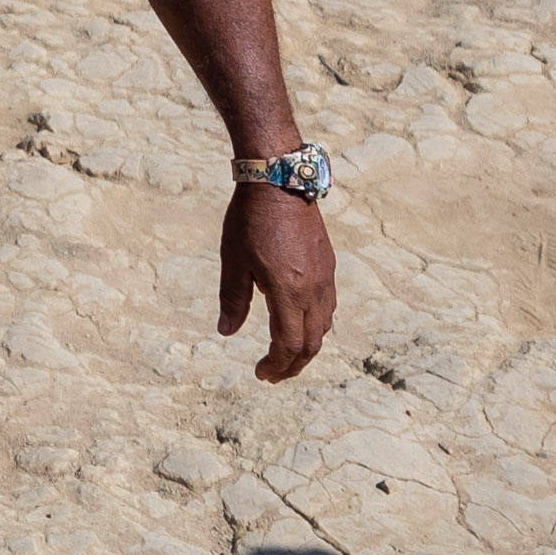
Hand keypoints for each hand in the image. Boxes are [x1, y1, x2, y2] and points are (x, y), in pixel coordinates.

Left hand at [219, 184, 337, 382]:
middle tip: (273, 374)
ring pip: (323, 327)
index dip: (276, 365)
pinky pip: (328, 307)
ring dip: (305, 346)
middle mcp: (314, 289)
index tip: (260, 374)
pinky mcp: (328, 266)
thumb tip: (227, 332)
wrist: (280, 181)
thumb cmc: (250, 220)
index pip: (289, 344)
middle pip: (311, 343)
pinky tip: (298, 322)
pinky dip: (315, 325)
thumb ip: (233, 299)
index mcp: (289, 291)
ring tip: (284, 353)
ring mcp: (326, 278)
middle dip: (293, 365)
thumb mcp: (234, 260)